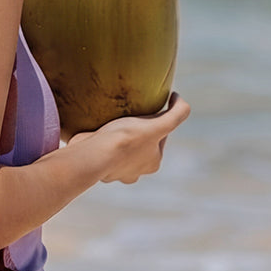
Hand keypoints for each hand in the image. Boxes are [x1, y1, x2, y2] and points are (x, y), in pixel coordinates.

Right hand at [65, 92, 190, 183]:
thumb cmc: (124, 140)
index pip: (159, 136)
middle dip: (135, 132)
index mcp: (153, 164)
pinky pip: (101, 151)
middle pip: (140, 144)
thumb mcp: (157, 125)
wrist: (91, 155)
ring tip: (110, 126)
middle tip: (126, 119)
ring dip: (117, 140)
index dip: (154, 121)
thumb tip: (179, 98)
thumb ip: (177, 113)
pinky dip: (100, 143)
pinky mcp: (96, 166)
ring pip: (120, 150)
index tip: (143, 112)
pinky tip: (95, 134)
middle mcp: (135, 172)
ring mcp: (114, 171)